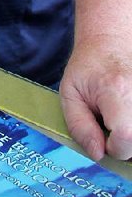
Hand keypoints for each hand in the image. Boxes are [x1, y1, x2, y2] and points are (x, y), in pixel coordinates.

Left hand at [59, 39, 131, 161]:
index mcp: (117, 91)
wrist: (111, 41)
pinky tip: (126, 117)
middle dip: (126, 146)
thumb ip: (80, 127)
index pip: (126, 137)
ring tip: (120, 121)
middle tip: (111, 129)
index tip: (104, 140)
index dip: (114, 148)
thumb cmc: (87, 67)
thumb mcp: (70, 95)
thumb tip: (98, 155)